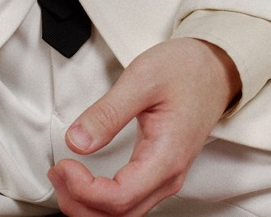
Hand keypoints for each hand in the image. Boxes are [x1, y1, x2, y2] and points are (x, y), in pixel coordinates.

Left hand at [48, 38, 239, 216]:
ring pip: (123, 214)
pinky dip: (100, 199)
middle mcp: (167, 175)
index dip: (84, 190)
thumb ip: (108, 112)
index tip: (64, 165)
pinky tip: (83, 182)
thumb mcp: (142, 78)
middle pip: (119, 216)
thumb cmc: (186, 70)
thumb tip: (78, 140)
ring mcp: (164, 176)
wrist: (213, 68)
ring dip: (88, 204)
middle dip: (79, 202)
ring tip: (63, 177)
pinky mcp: (158, 171)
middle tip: (56, 173)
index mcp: (166, 157)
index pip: (119, 198)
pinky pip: (128, 200)